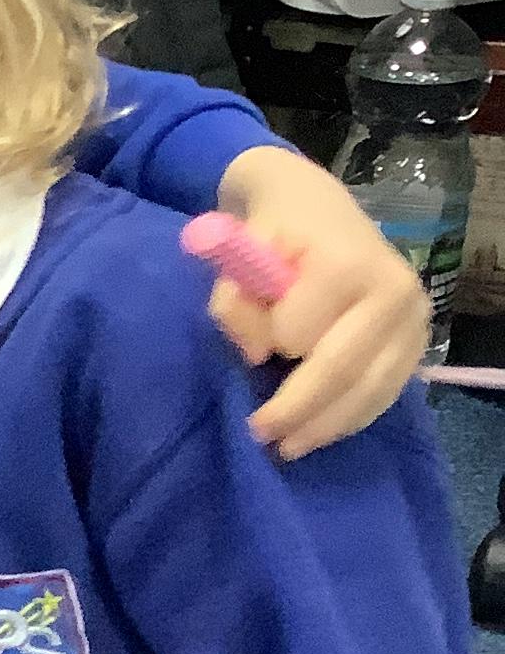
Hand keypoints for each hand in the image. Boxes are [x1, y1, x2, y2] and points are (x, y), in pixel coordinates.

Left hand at [212, 144, 426, 458]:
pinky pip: (388, 390)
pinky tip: (324, 431)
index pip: (300, 333)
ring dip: (327, 425)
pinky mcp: (419, 338)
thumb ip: (234, 304)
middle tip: (260, 437)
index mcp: (348, 264)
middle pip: (343, 371)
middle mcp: (394, 291)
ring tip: (289, 448)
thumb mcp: (236, 252)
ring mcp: (415, 317)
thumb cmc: (271, 229)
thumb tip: (258, 355)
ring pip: (371, 389)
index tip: (249, 345)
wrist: (314, 206)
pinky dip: (353, 416)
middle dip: (299, 411)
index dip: (268, 345)